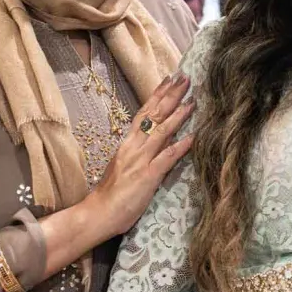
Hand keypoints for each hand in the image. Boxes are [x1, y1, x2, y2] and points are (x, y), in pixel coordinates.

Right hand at [86, 74, 193, 237]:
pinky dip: (181, 146)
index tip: (169, 79)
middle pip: (154, 115)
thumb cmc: (111, 193)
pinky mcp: (147, 176)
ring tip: (192, 101)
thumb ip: (140, 152)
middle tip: (185, 78)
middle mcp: (133, 147)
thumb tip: (160, 140)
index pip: (144, 113)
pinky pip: (167, 157)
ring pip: (162, 131)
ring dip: (179, 115)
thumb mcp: (125, 166)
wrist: (97, 213)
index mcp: (127, 144)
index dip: (157, 95)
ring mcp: (140, 160)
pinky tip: (194, 136)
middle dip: (170, 96)